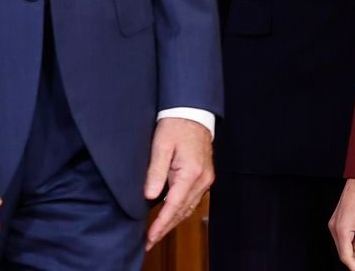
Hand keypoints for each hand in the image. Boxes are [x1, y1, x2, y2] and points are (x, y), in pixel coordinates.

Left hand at [143, 117, 213, 250]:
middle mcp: (202, 179)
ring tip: (157, 233)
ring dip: (173, 222)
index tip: (150, 237)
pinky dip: (181, 211)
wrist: (193, 112)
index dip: (161, 224)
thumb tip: (149, 196)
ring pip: (189, 208)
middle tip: (149, 241)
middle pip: (183, 211)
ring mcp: (206, 179)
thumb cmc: (175, 126)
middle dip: (166, 228)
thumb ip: (155, 172)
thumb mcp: (161, 146)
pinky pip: (193, 200)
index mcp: (191, 172)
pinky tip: (171, 216)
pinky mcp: (205, 177)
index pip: (174, 205)